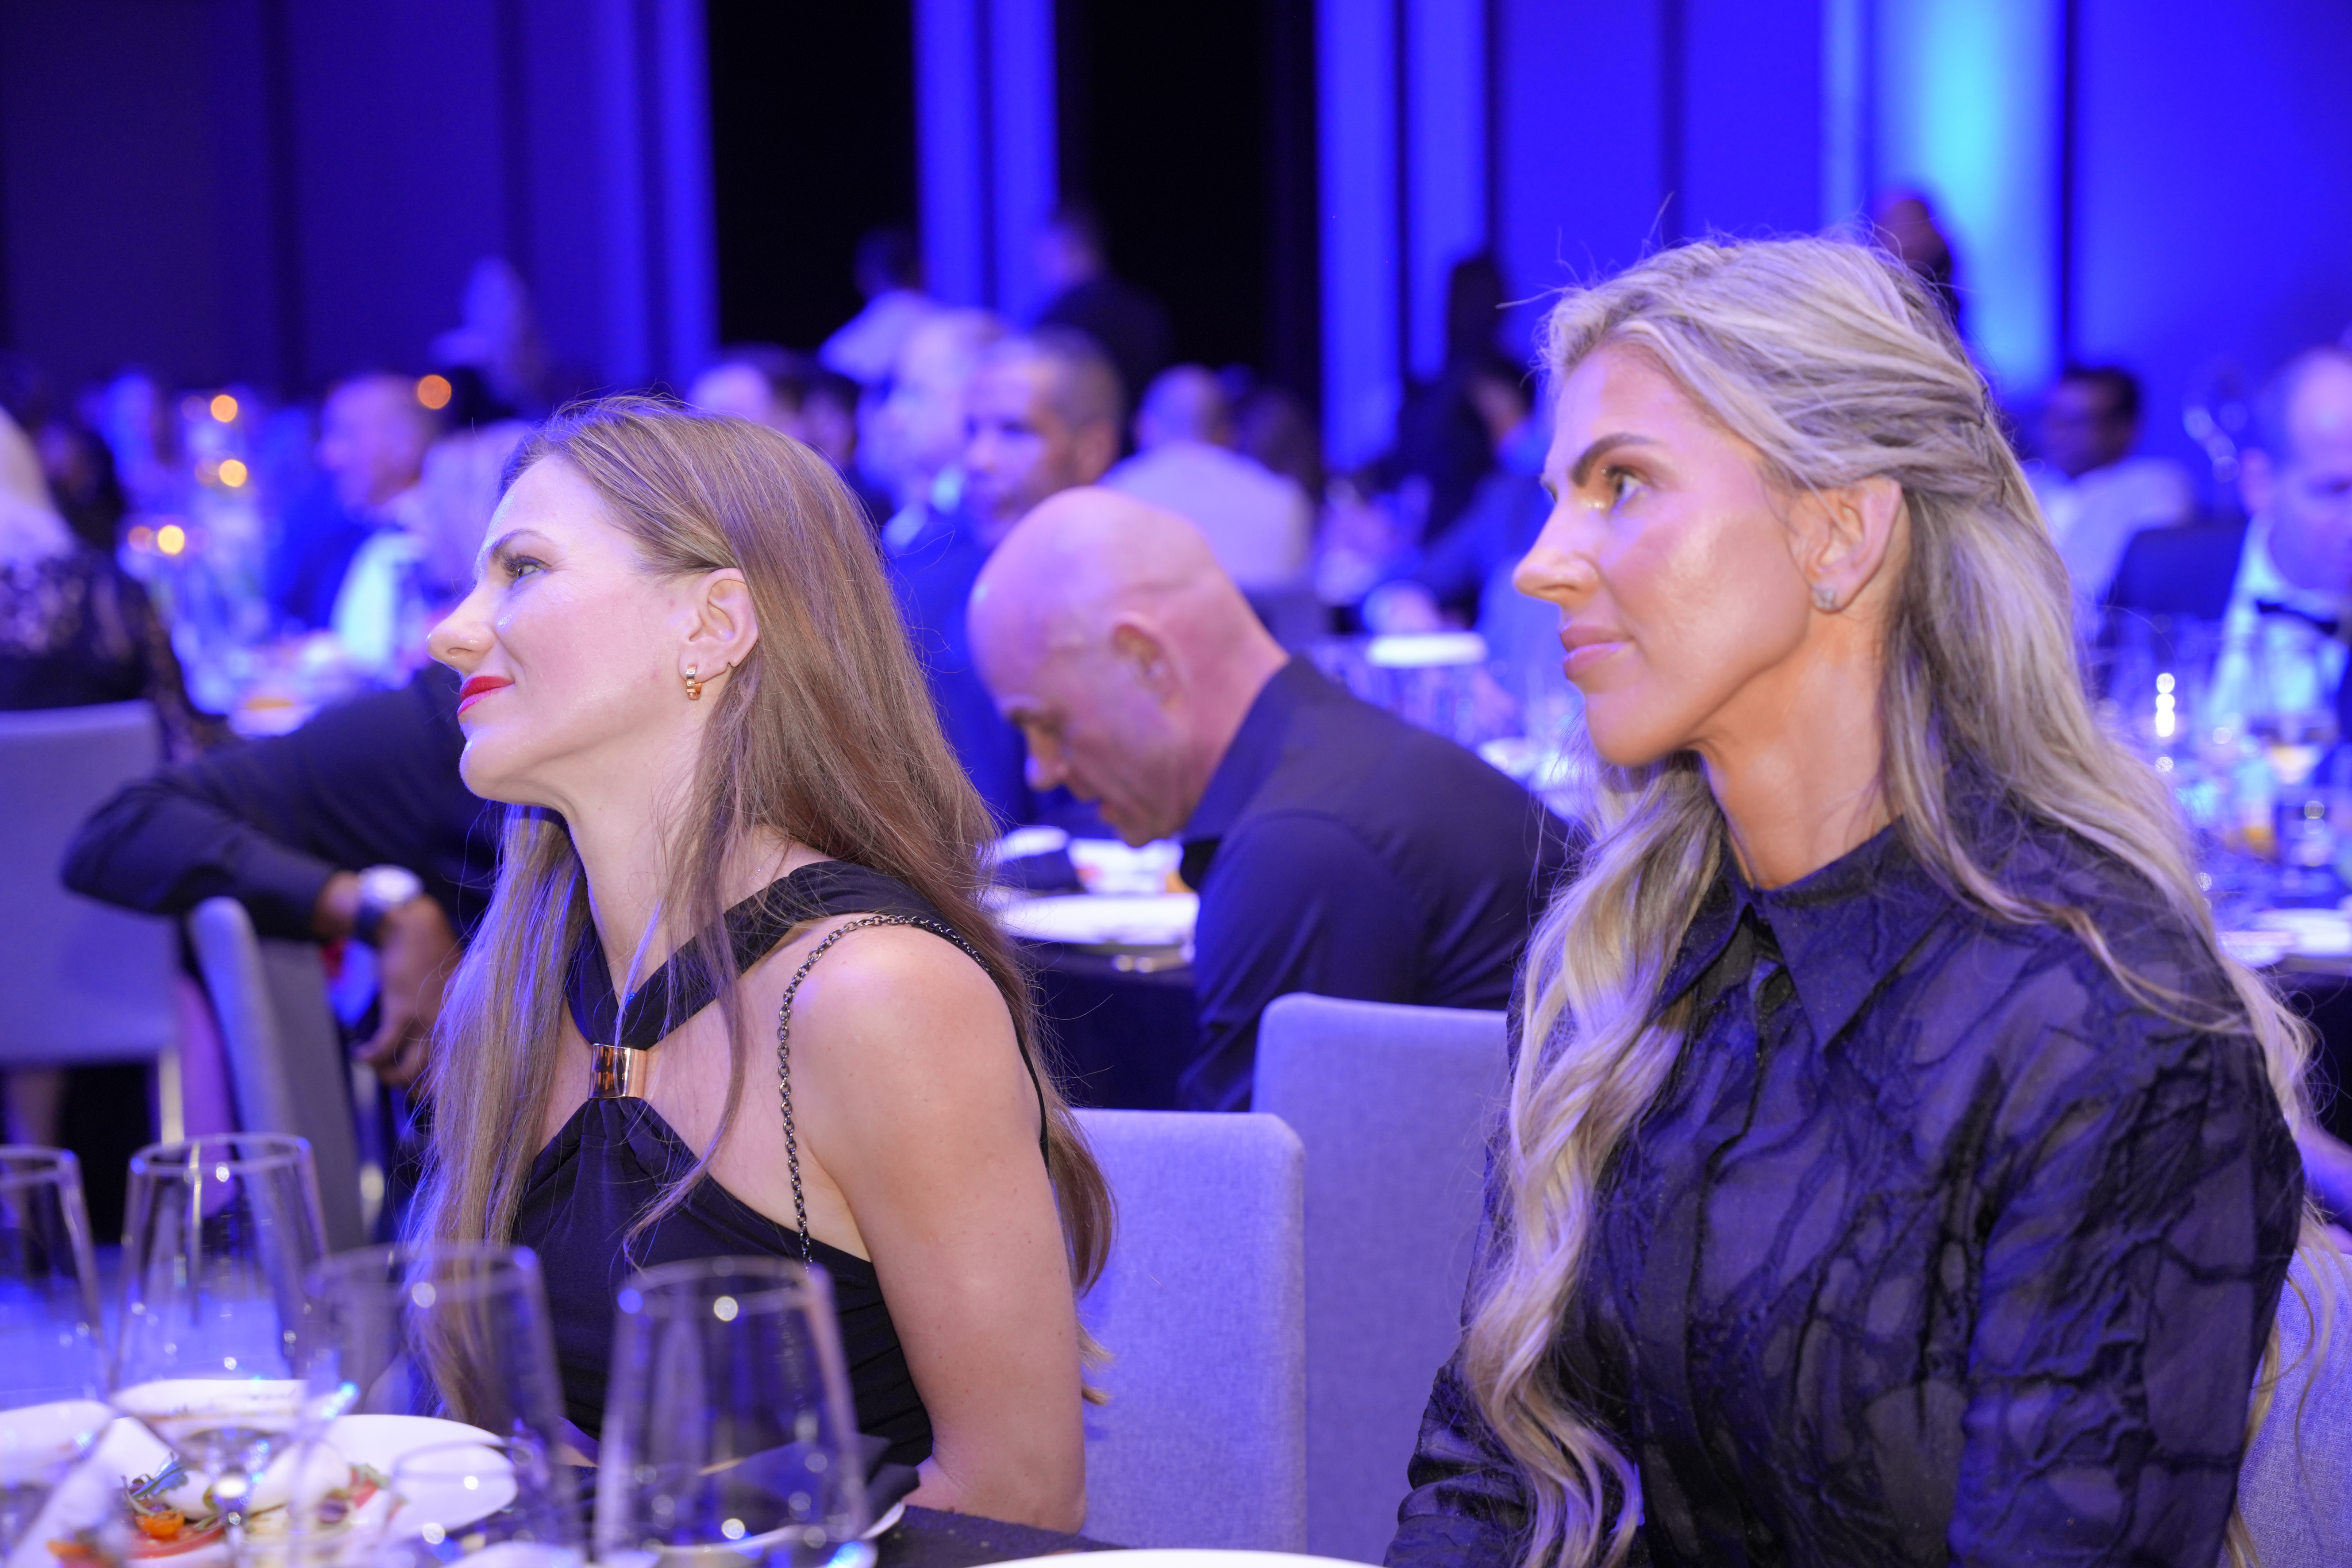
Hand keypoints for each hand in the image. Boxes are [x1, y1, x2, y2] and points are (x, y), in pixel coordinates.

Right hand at [356, 897, 459, 1088]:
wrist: (412, 929)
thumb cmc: (432, 956)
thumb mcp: (455, 989)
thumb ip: (451, 1016)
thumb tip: (438, 1044)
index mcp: (466, 1021)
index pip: (465, 1067)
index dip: (447, 1087)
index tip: (434, 1094)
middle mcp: (452, 1025)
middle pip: (437, 1077)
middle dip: (417, 1090)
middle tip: (403, 1089)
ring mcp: (428, 1021)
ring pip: (408, 1070)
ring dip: (389, 1077)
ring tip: (379, 1071)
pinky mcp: (401, 1012)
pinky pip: (383, 1050)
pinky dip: (369, 1057)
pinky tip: (361, 1054)